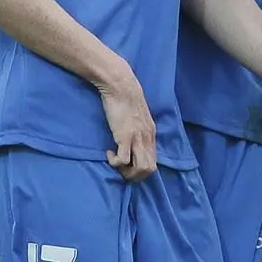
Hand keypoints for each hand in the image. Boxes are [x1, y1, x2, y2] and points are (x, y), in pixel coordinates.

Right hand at [97, 64, 156, 180]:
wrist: (121, 86)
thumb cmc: (126, 99)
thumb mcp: (138, 117)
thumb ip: (139, 129)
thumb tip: (133, 138)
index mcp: (151, 135)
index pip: (153, 162)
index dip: (140, 169)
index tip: (128, 164)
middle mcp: (147, 139)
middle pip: (149, 170)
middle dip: (134, 175)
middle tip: (121, 168)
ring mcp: (137, 139)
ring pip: (140, 168)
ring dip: (126, 172)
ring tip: (115, 162)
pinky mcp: (124, 137)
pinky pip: (123, 160)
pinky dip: (115, 162)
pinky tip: (109, 153)